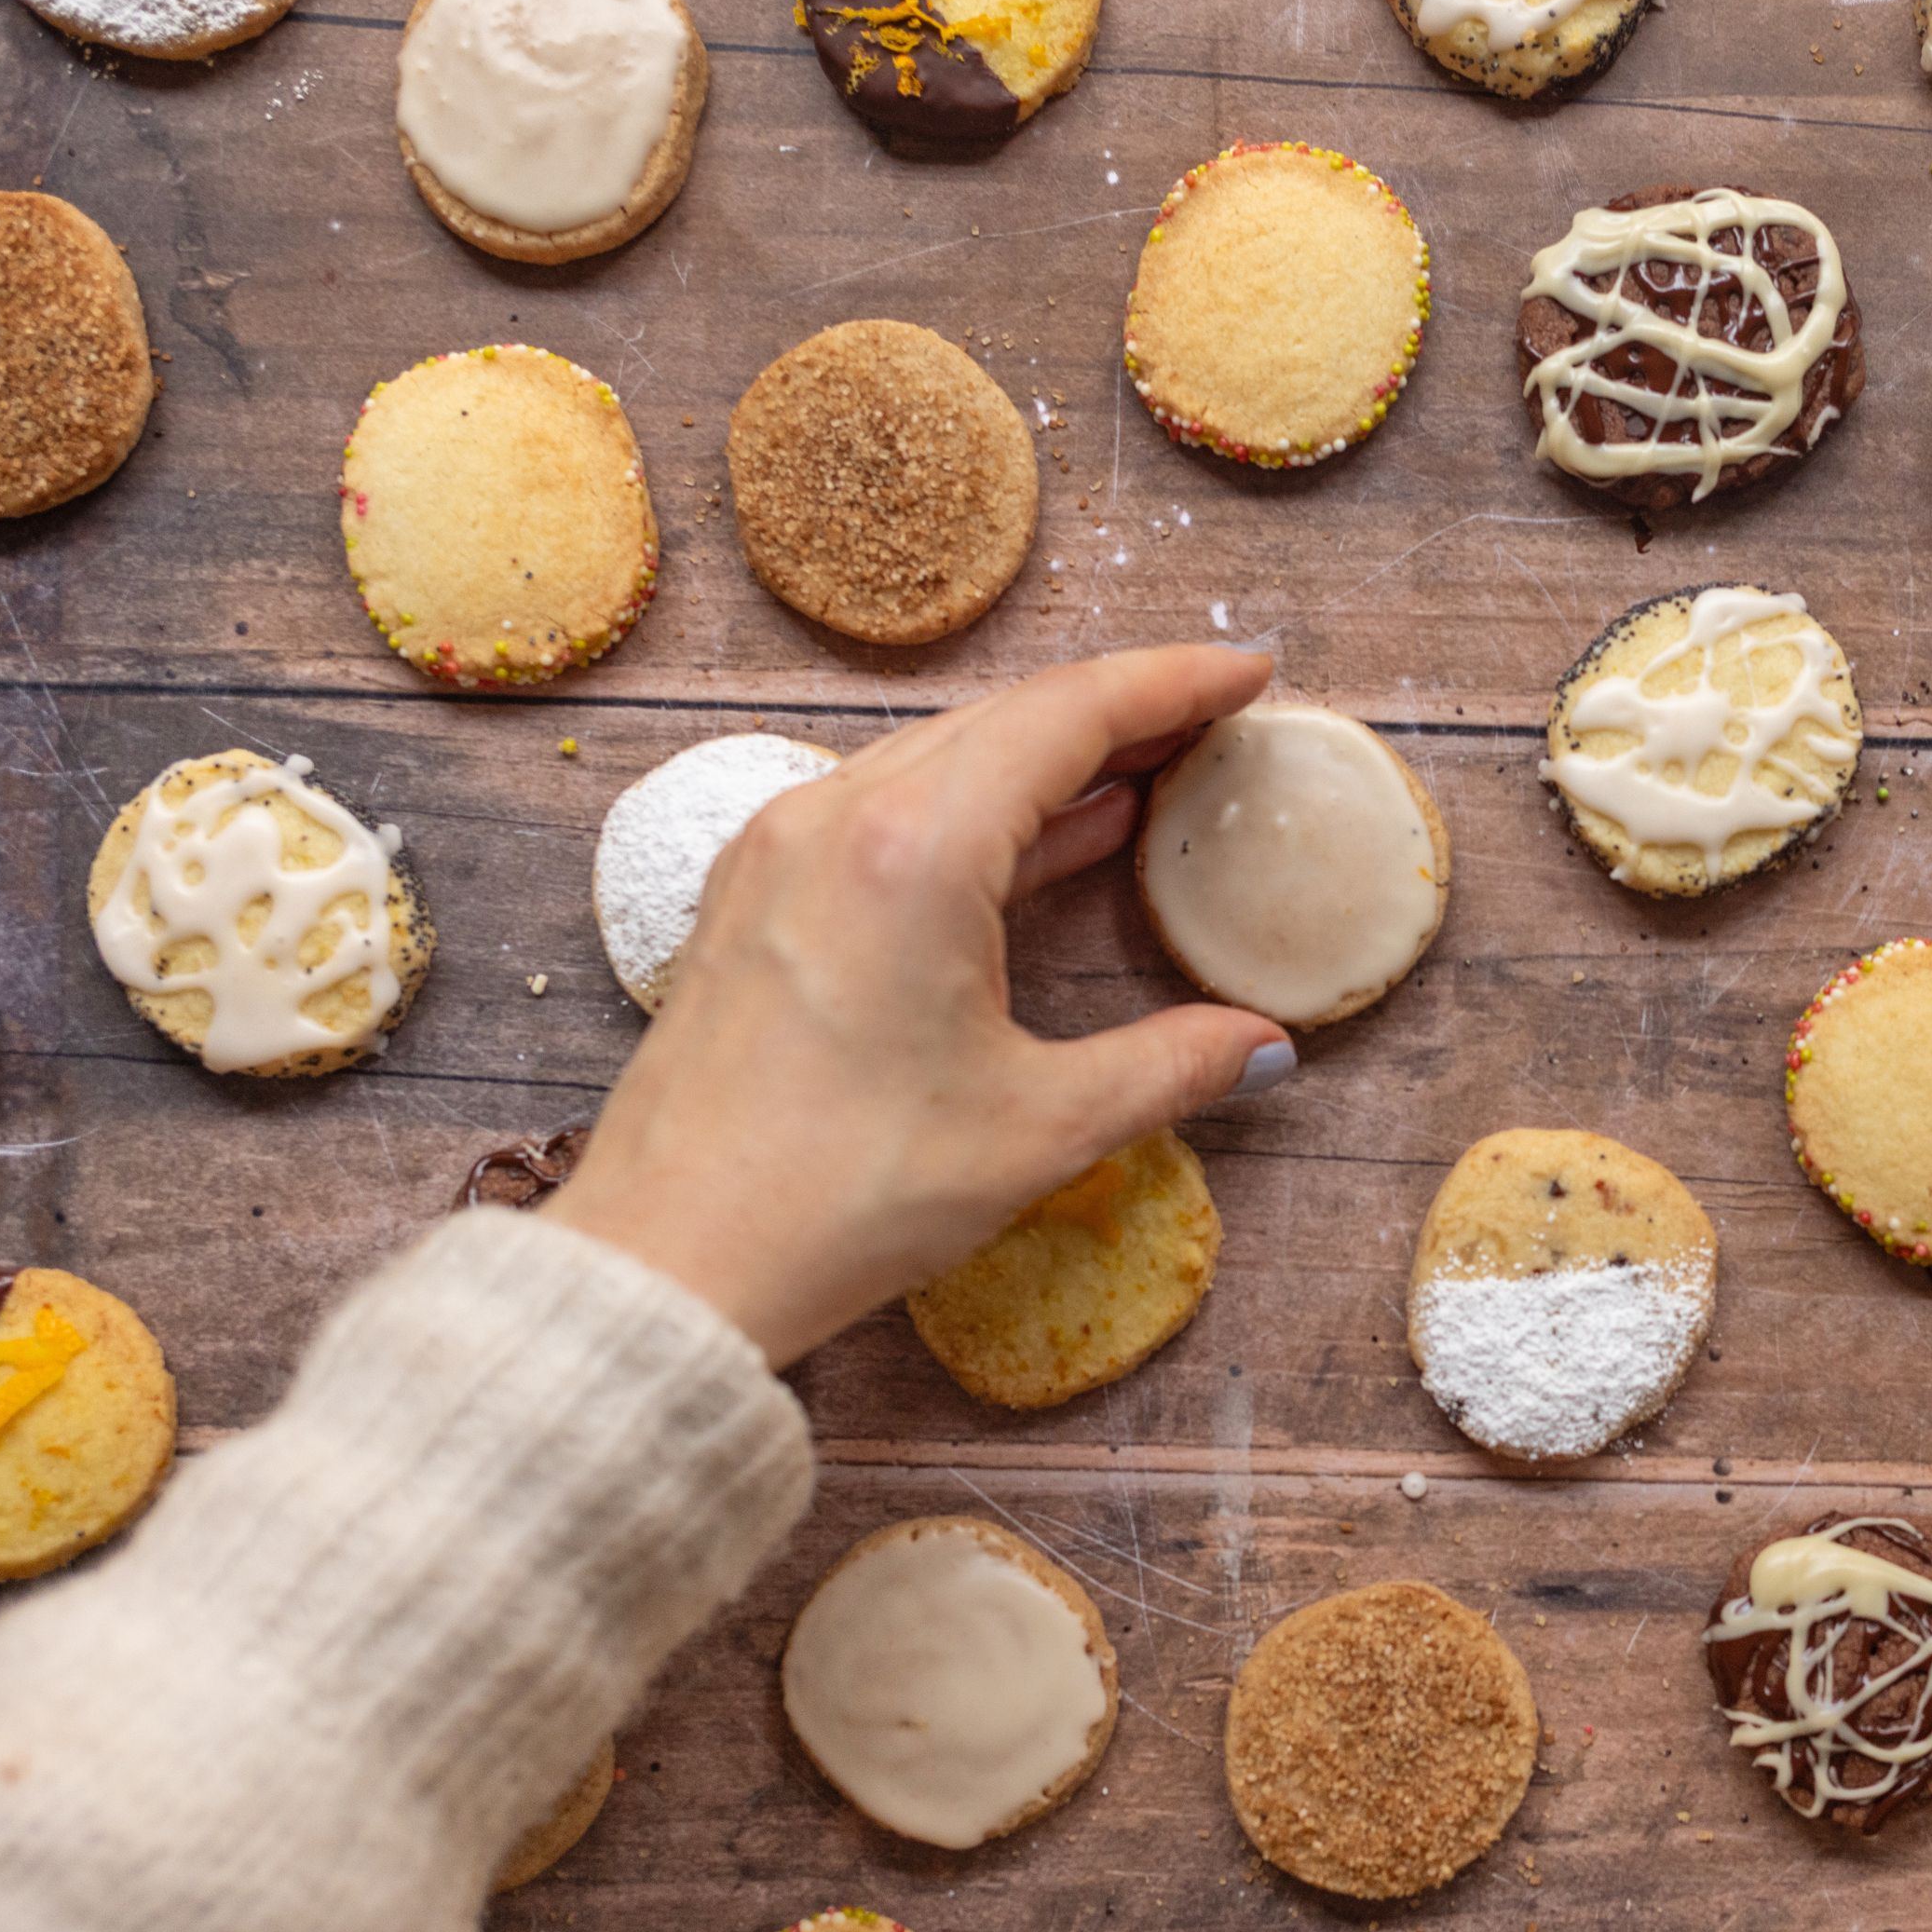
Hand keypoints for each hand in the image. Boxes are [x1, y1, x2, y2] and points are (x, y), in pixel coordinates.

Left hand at [548, 646, 1290, 1364]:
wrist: (667, 1262)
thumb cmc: (838, 1194)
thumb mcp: (1036, 1129)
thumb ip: (1168, 1070)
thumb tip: (1264, 1049)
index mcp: (912, 849)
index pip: (1069, 715)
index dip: (1173, 683)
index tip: (1250, 669)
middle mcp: (835, 818)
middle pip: (1004, 718)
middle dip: (1119, 711)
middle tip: (1214, 720)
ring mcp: (780, 850)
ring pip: (939, 757)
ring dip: (1046, 756)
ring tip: (1143, 772)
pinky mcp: (752, 896)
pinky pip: (883, 808)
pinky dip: (975, 805)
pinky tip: (1038, 836)